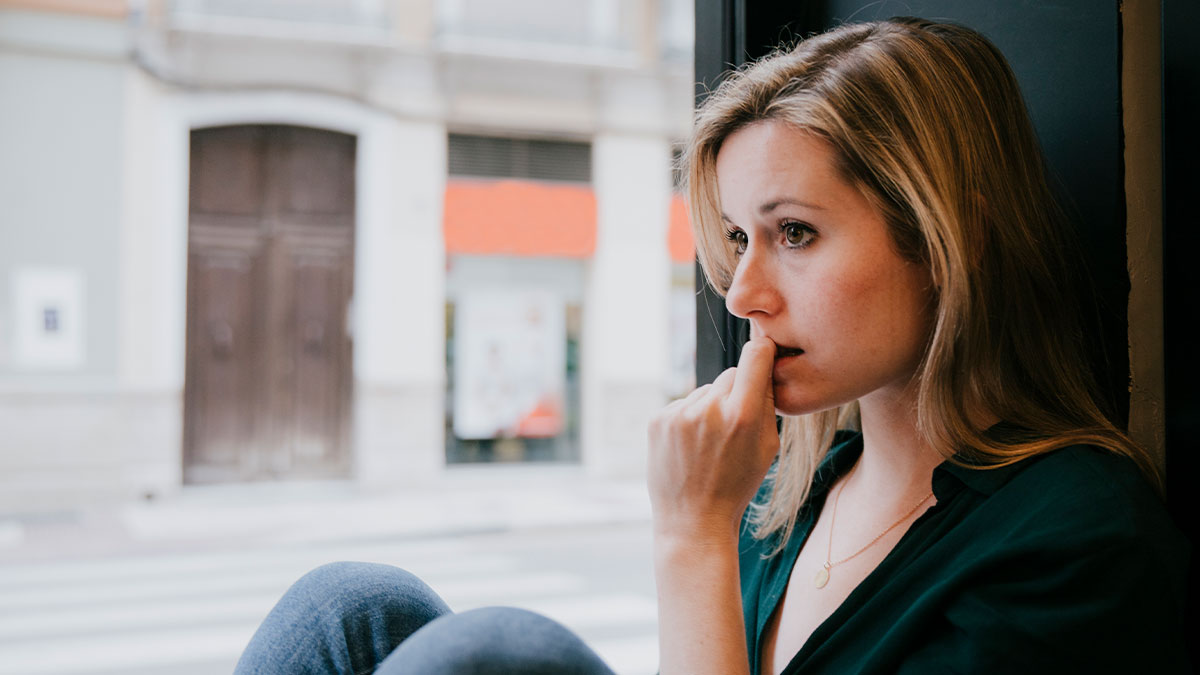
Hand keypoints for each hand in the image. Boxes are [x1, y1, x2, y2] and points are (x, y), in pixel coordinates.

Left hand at [647, 337, 779, 540]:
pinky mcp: (657, 419)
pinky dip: (689, 419)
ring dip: (710, 407)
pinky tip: (691, 446)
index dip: (763, 352)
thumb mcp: (768, 448)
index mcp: (742, 415)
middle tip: (735, 425)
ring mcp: (678, 413)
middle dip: (736, 392)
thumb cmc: (737, 485)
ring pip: (705, 391)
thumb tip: (763, 363)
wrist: (694, 520)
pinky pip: (683, 404)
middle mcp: (708, 409)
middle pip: (730, 375)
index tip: (765, 352)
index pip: (755, 356)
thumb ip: (767, 403)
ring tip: (709, 443)